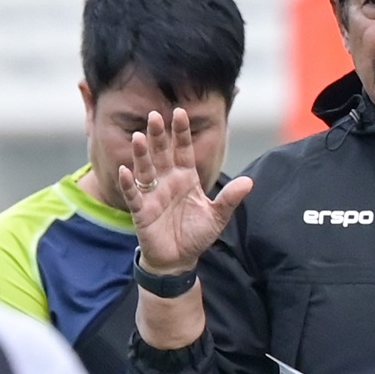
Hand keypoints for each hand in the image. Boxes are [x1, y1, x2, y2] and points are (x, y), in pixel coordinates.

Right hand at [121, 108, 252, 275]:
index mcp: (186, 178)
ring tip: (139, 137)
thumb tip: (249, 182)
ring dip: (141, 154)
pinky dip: (128, 183)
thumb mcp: (218, 217)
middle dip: (158, 135)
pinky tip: (125, 170)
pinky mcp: (142, 211)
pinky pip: (133, 195)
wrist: (178, 261)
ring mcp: (153, 195)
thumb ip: (230, 198)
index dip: (181, 132)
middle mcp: (168, 181)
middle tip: (154, 116)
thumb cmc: (196, 235)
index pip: (183, 150)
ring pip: (146, 169)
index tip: (179, 112)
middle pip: (161, 154)